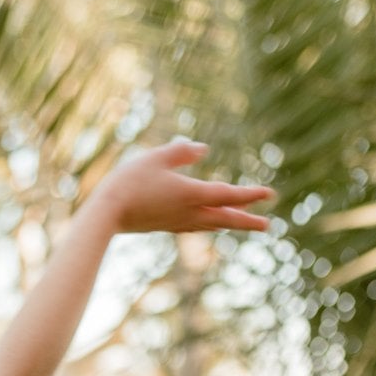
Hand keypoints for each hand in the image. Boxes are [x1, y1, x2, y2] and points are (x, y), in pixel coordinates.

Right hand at [96, 139, 273, 235]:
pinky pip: (196, 227)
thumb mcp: (157, 157)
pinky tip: (209, 225)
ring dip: (229, 224)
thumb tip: (202, 149)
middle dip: (247, 221)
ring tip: (243, 224)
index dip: (250, 194)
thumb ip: (182, 152)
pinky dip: (209, 225)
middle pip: (225, 218)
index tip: (269, 194)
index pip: (228, 195)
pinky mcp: (166, 226)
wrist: (106, 213)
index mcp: (191, 193)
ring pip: (211, 225)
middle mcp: (189, 212)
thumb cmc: (130, 181)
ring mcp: (177, 222)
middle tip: (268, 226)